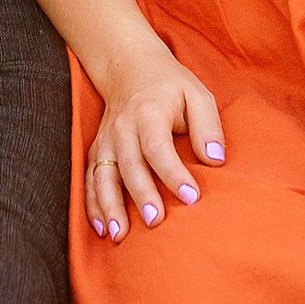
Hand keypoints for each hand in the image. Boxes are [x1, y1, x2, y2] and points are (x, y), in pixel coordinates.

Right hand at [84, 42, 224, 242]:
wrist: (130, 68)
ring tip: (120, 235)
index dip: (174, 174)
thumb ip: (208, 126)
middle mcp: (123, 128)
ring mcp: (106, 141)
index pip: (158, 147)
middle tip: (155, 221)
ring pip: (103, 176)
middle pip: (130, 165)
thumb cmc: (170, 87)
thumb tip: (216, 160)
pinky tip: (101, 228)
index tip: (192, 197)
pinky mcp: (97, 151)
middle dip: (141, 194)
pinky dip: (92, 204)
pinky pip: (89, 179)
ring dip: (110, 206)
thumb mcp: (197, 94)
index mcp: (149, 112)